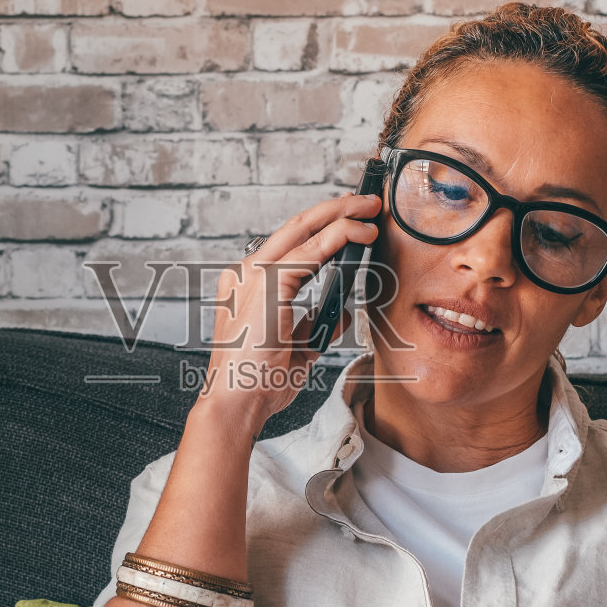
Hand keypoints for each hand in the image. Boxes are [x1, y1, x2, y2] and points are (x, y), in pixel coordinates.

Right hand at [197, 192, 381, 432]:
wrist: (236, 404)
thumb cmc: (258, 384)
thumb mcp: (297, 350)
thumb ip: (315, 327)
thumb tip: (342, 313)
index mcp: (247, 285)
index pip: (289, 244)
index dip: (322, 226)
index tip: (349, 219)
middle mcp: (245, 273)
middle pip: (295, 226)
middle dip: (335, 208)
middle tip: (366, 202)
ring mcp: (252, 276)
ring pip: (303, 230)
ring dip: (341, 215)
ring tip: (370, 210)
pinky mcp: (265, 284)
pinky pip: (310, 252)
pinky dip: (338, 237)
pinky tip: (360, 234)